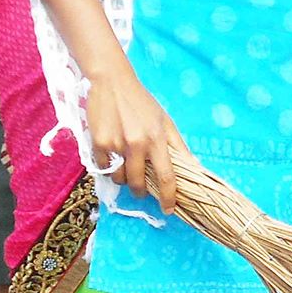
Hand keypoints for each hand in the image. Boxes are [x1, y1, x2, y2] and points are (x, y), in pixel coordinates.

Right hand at [84, 60, 183, 214]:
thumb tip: (193, 168)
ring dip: (124, 179)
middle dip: (141, 192)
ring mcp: (116, 144)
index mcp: (157, 139)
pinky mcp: (98, 143)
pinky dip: (109, 167)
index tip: (169, 210)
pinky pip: (104, 168)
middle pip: (140, 183)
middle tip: (142, 190)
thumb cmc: (142, 103)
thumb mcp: (165, 121)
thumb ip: (178, 146)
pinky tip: (112, 155)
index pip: (166, 176)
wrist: (112, 82)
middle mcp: (137, 144)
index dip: (169, 197)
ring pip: (120, 179)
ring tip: (126, 166)